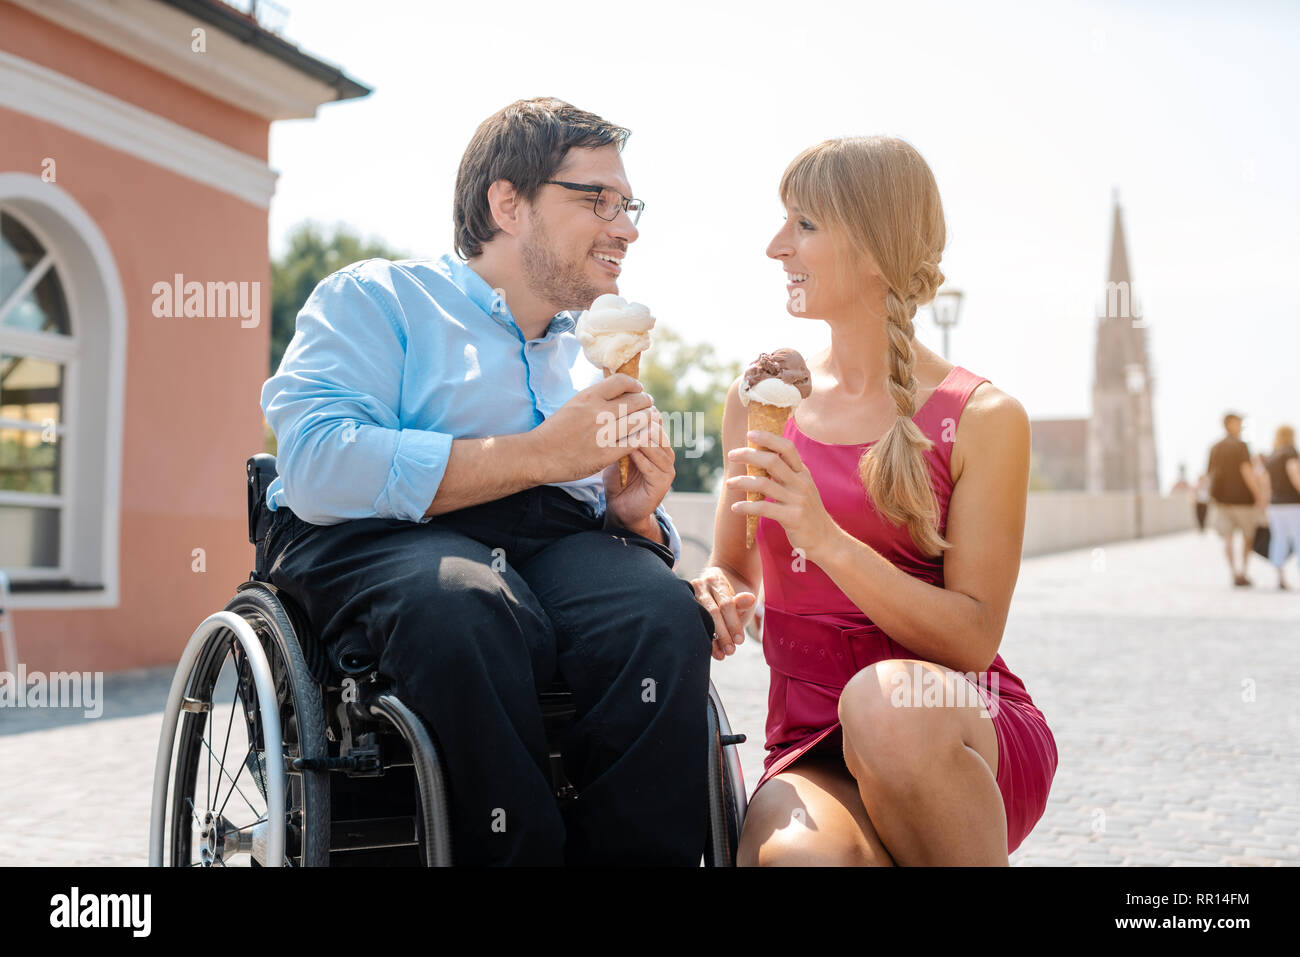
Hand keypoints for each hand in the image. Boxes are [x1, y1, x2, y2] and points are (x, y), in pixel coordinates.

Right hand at [532, 374, 653, 482]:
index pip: (622, 381)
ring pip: (641, 421)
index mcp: (589, 396)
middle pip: (637, 401)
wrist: (538, 455)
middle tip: (649, 407)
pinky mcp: (606, 454)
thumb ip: (595, 398)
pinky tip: (643, 438)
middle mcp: (598, 412)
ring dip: (649, 420)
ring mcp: (603, 433)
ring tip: (649, 421)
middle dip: (646, 403)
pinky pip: (636, 442)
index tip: (638, 390)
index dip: (635, 385)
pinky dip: (643, 438)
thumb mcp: (573, 404)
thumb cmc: (555, 431)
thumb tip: (616, 391)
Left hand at [604, 408, 674, 531]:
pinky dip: (640, 459)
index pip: (654, 420)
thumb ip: (620, 437)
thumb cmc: (618, 479)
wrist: (621, 508)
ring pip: (656, 447)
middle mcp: (665, 453)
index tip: (621, 408)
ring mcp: (667, 468)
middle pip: (657, 430)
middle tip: (623, 419)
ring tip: (625, 434)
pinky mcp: (663, 483)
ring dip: (640, 440)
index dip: (639, 414)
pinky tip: (629, 453)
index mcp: (657, 444)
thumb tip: (612, 413)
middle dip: (640, 424)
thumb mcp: (617, 453)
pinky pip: (652, 467)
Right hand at [691, 566, 756, 660]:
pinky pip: (694, 626)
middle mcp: (699, 585)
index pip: (726, 604)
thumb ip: (742, 602)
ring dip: (712, 640)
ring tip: (721, 655)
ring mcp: (689, 596)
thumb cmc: (734, 595)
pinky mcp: (684, 607)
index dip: (733, 623)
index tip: (740, 641)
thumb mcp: (742, 597)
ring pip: (701, 620)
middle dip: (722, 634)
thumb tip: (750, 599)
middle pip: (712, 613)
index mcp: (715, 580)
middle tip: (731, 651)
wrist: (723, 583)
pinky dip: (704, 639)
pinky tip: (711, 651)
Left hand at [726, 430, 840, 559]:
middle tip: (732, 455)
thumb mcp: (803, 489)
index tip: (750, 434)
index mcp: (803, 473)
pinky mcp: (793, 518)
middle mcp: (802, 483)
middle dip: (749, 455)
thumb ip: (787, 474)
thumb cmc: (808, 513)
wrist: (826, 540)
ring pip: (764, 484)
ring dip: (743, 481)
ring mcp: (798, 500)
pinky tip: (736, 508)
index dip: (768, 438)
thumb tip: (763, 458)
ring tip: (729, 483)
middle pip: (772, 461)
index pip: (787, 448)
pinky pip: (764, 508)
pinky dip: (746, 506)